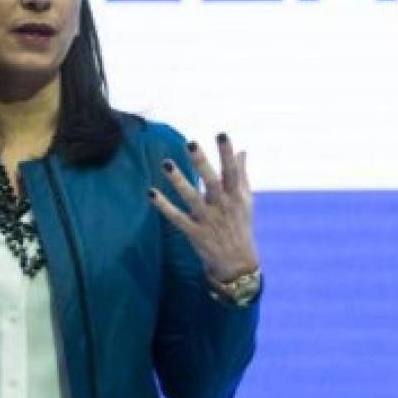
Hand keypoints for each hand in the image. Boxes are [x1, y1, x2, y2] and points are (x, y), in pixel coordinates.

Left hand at [149, 133, 259, 283]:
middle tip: (191, 143)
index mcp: (235, 196)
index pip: (232, 171)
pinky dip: (163, 206)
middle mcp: (222, 206)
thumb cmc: (241, 225)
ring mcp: (208, 220)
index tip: (222, 134)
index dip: (227, 153)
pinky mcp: (194, 233)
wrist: (238, 263)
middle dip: (201, 163)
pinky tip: (151, 193)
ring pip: (191, 198)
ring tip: (166, 164)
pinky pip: (176, 217)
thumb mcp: (245, 200)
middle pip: (211, 181)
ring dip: (178, 181)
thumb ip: (242, 174)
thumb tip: (242, 151)